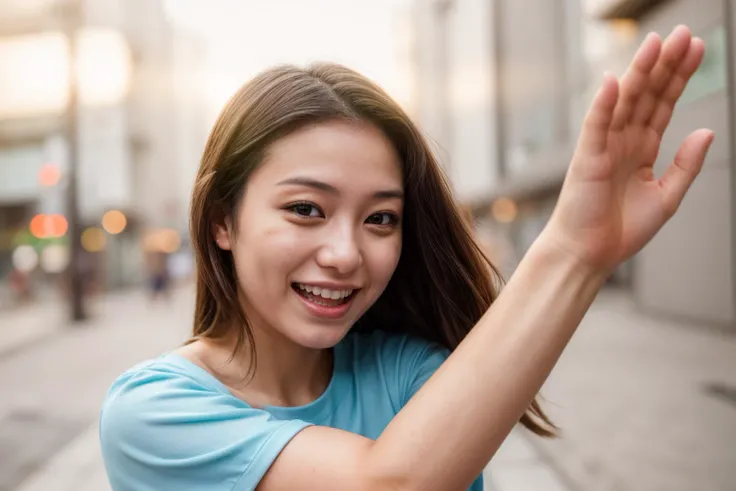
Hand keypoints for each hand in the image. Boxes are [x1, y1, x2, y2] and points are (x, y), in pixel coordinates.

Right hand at [543, 25, 713, 272]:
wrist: (589, 254)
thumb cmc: (620, 230)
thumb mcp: (667, 197)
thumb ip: (686, 164)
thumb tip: (707, 130)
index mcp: (641, 149)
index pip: (663, 104)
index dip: (680, 77)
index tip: (696, 49)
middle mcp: (623, 141)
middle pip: (647, 95)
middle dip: (665, 64)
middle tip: (683, 33)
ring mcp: (604, 147)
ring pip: (624, 103)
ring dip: (639, 72)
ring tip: (657, 43)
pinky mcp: (587, 158)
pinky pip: (596, 126)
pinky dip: (603, 104)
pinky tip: (614, 81)